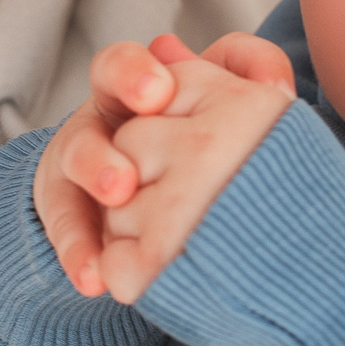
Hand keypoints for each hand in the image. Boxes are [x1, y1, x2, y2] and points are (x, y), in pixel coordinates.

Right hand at [33, 32, 295, 301]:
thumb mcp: (233, 106)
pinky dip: (80, 256)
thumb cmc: (214, 146)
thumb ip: (253, 81)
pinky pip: (69, 234)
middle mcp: (103, 123)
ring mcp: (83, 169)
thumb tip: (275, 83)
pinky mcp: (71, 217)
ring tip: (117, 200)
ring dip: (95, 179)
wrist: (185, 206)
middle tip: (126, 174)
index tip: (159, 94)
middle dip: (103, 144)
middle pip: (89, 116)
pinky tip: (94, 278)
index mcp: (136, 89)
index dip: (134, 75)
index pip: (124, 67)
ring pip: (76, 165)